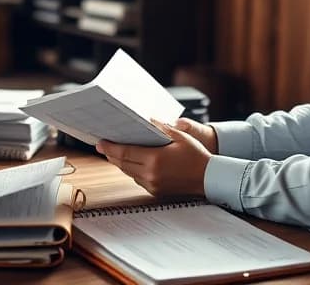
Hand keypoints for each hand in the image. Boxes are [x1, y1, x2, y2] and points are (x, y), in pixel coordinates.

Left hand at [96, 119, 211, 196]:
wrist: (209, 178)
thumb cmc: (197, 156)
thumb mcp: (180, 136)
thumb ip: (161, 128)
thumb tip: (147, 120)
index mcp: (155, 159)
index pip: (125, 152)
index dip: (110, 147)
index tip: (100, 142)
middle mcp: (151, 174)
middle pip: (123, 163)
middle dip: (111, 154)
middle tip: (103, 146)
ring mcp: (153, 184)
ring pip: (129, 172)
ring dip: (120, 163)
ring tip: (114, 153)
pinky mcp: (156, 191)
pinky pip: (138, 179)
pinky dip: (132, 170)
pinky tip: (131, 163)